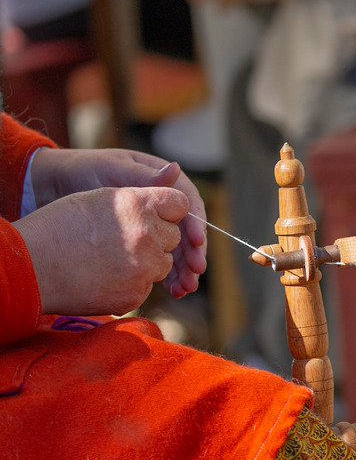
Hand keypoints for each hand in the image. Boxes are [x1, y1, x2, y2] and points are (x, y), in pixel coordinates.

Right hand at [14, 187, 188, 315]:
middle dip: (158, 238)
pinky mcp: (136, 293)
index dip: (170, 211)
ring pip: (164, 263)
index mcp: (138, 204)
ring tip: (112, 259)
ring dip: (148, 262)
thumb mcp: (100, 199)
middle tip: (126, 240)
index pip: (180, 203)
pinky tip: (106, 278)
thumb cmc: (60, 226)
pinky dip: (133, 283)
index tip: (160, 216)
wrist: (31, 266)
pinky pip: (148, 286)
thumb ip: (138, 201)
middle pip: (174, 236)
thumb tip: (163, 201)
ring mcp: (144, 267)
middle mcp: (148, 234)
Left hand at [31, 147, 206, 297]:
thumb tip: (175, 169)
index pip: (188, 204)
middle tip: (195, 273)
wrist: (54, 185)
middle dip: (192, 253)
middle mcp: (163, 206)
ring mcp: (154, 225)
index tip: (197, 242)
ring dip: (183, 270)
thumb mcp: (113, 171)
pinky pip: (160, 259)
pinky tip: (173, 290)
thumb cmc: (84, 170)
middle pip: (186, 231)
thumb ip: (144, 178)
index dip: (196, 224)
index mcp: (162, 184)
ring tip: (185, 289)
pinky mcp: (142, 242)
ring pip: (177, 249)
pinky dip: (168, 275)